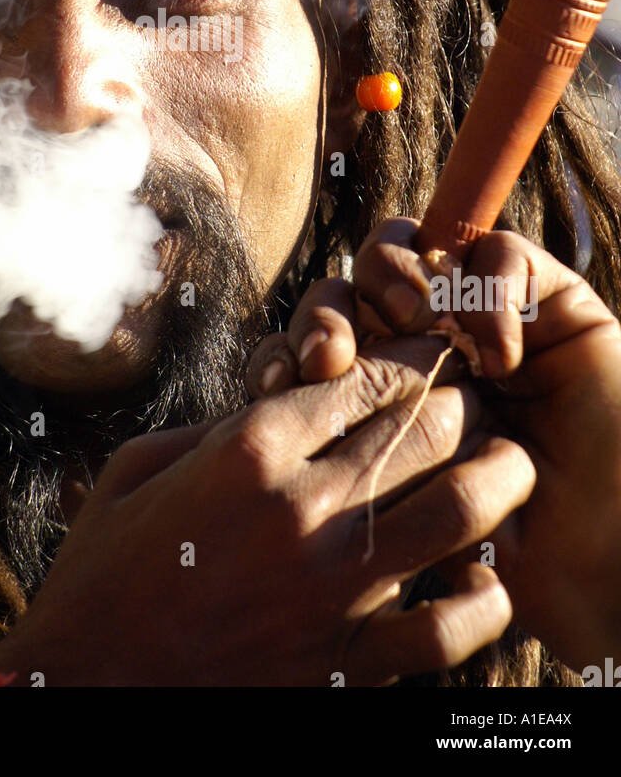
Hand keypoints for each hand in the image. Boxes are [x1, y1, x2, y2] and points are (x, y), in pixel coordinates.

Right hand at [0, 344, 531, 686]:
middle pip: (422, 429)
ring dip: (496, 477)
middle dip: (458, 402)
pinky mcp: (343, 661)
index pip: (362, 380)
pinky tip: (483, 580)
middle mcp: (301, 508)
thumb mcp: (141, 466)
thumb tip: (280, 406)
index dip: (408, 359)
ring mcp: (330, 588)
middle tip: (474, 398)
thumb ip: (216, 426)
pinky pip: (444, 630)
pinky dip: (480, 602)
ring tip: (510, 463)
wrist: (84, 685)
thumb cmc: (103, 571)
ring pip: (454, 512)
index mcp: (248, 449)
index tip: (429, 356)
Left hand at [251, 218, 620, 670]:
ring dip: (393, 275)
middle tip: (329, 355)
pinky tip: (500, 353)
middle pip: (346, 286)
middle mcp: (422, 346)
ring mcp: (479, 317)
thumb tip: (223, 445)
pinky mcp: (549, 299)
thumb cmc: (505, 555)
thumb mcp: (393, 523)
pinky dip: (490, 285)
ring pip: (409, 246)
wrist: (604, 560)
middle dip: (326, 308)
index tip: (273, 388)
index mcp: (376, 394)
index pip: (307, 344)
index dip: (283, 350)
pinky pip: (503, 253)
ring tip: (410, 322)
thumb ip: (319, 486)